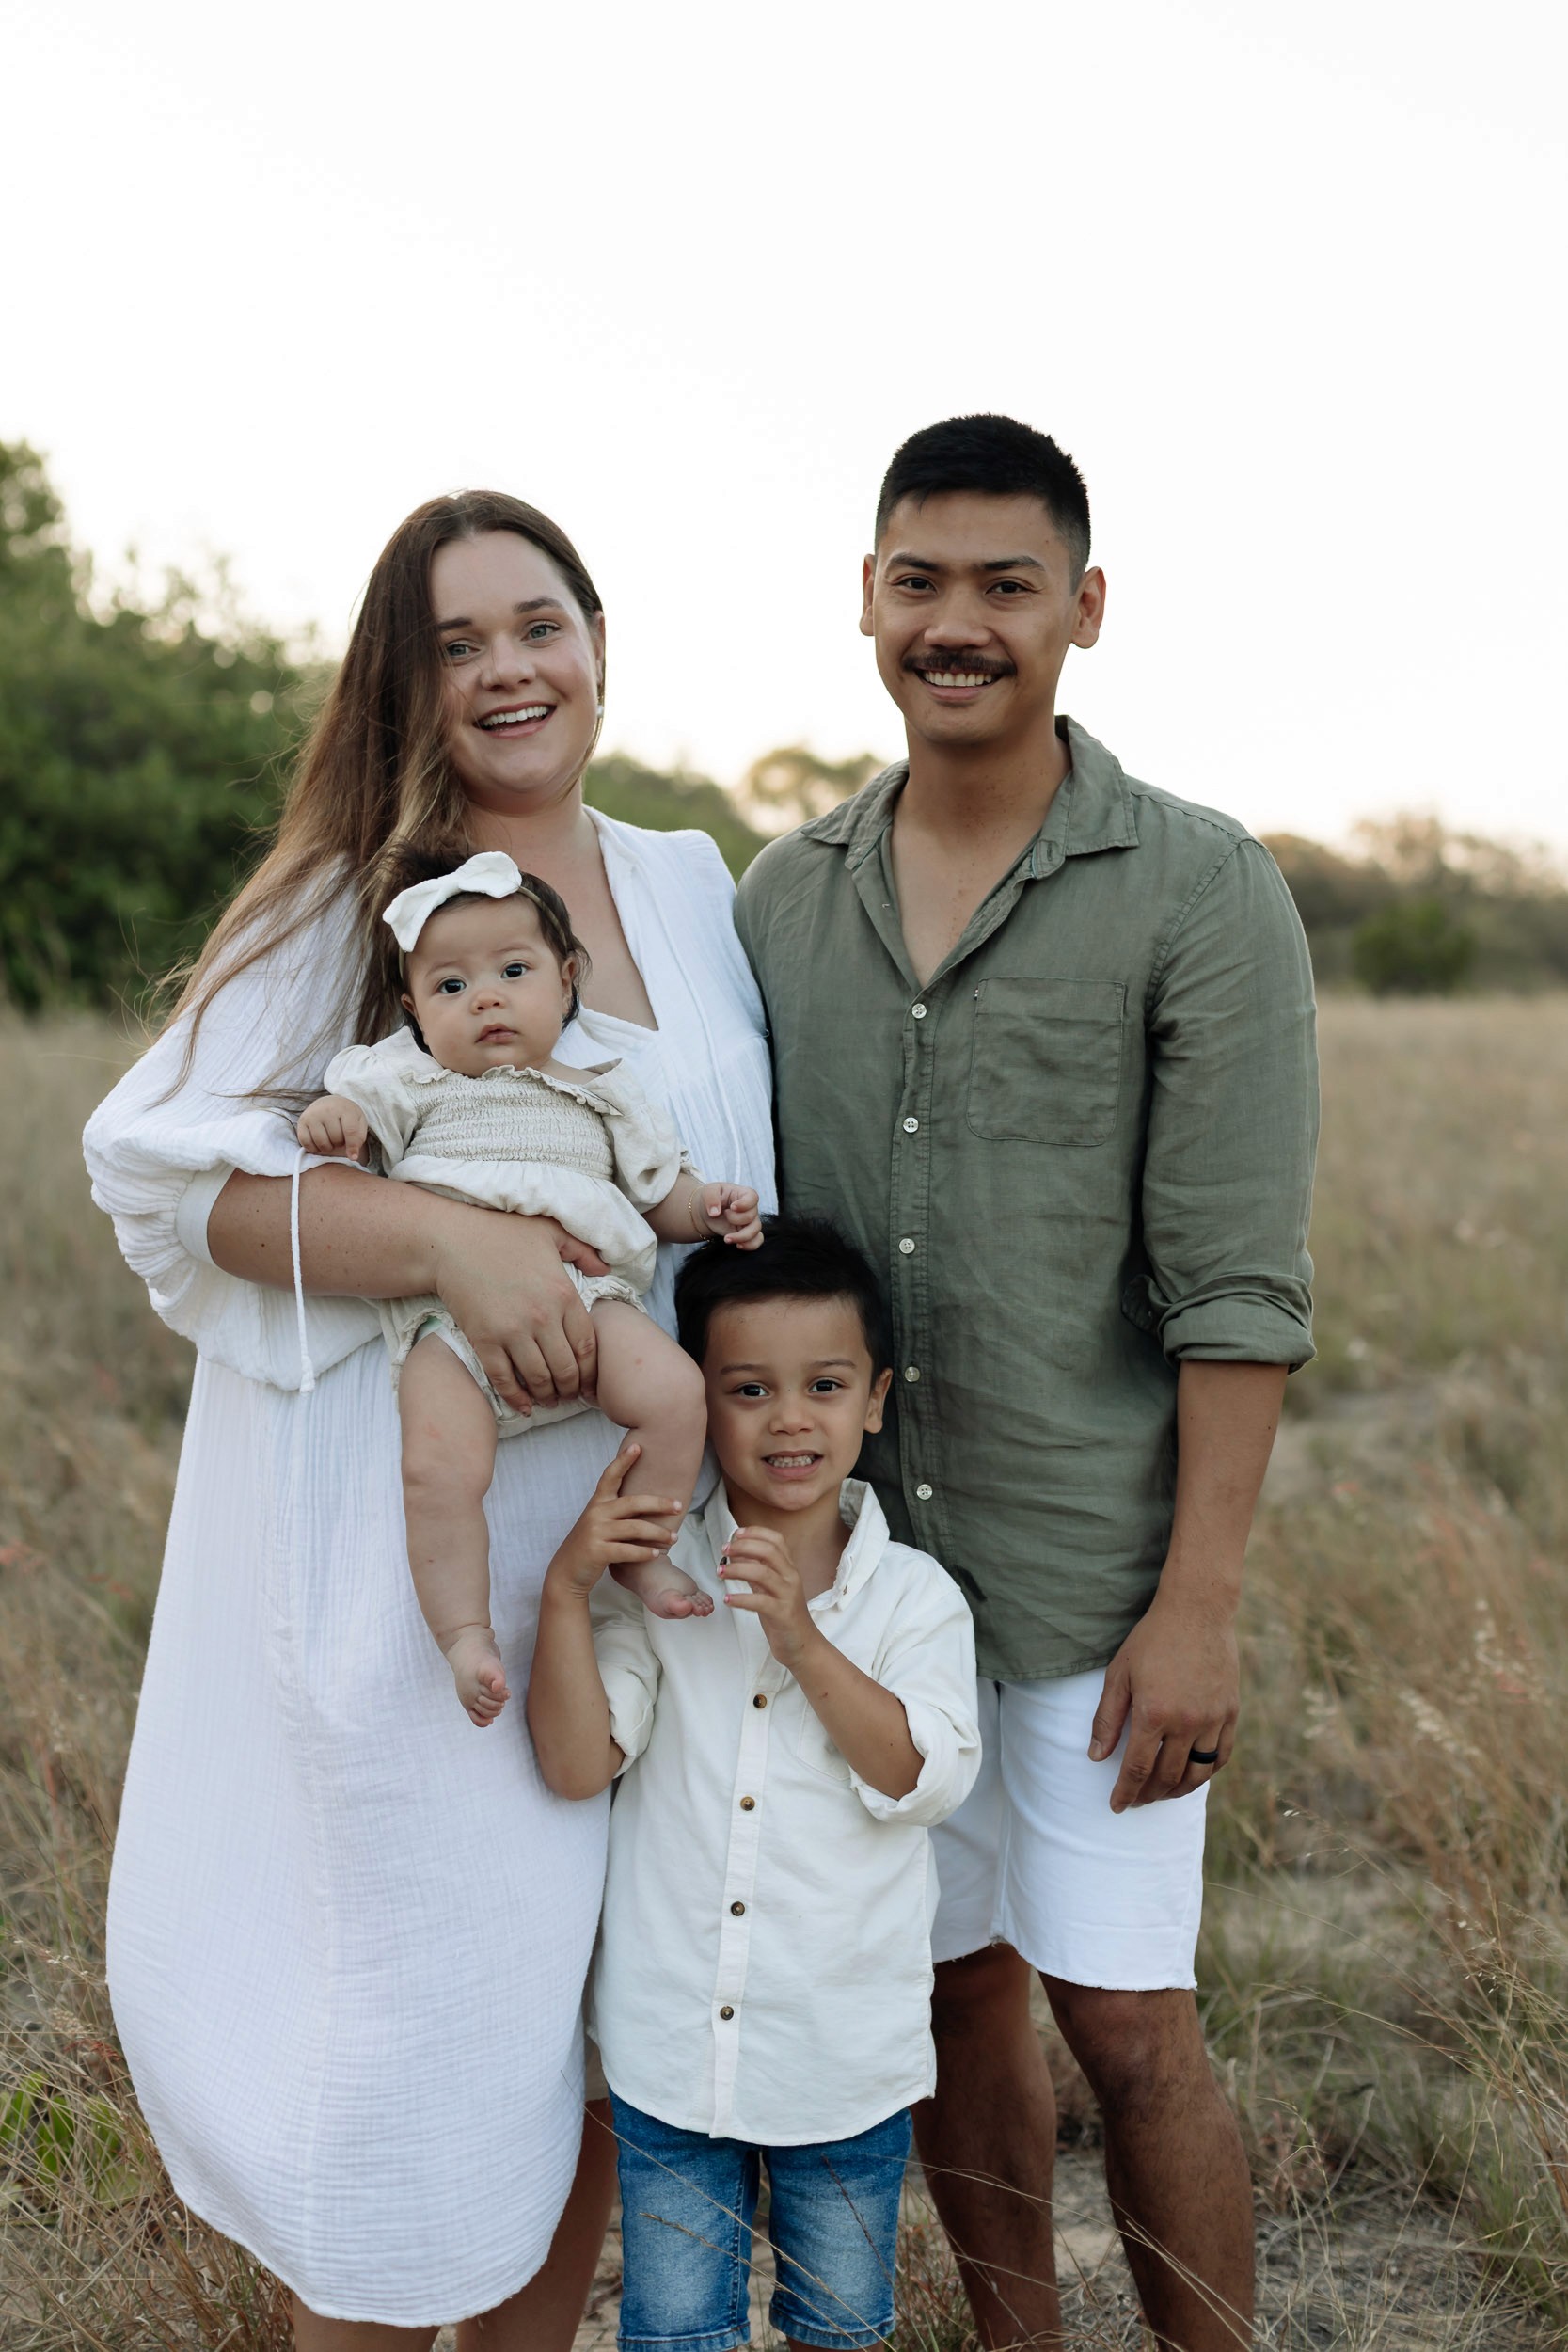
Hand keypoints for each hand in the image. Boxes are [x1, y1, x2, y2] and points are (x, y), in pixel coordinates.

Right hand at [297, 1095, 369, 1161]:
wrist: (330, 1103)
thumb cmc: (347, 1117)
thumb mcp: (359, 1123)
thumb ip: (358, 1139)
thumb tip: (352, 1157)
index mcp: (345, 1108)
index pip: (350, 1131)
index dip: (352, 1146)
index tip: (353, 1156)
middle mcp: (327, 1109)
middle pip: (336, 1138)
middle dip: (340, 1143)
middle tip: (340, 1138)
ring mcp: (313, 1115)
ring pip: (321, 1143)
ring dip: (328, 1148)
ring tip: (331, 1140)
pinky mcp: (302, 1121)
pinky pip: (306, 1142)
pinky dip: (313, 1148)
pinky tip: (319, 1144)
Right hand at [432, 1210, 605, 1413]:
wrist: (452, 1242)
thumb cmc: (503, 1233)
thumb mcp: (551, 1232)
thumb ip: (583, 1250)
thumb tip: (605, 1270)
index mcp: (564, 1294)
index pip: (587, 1346)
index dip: (591, 1370)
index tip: (590, 1381)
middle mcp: (542, 1318)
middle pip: (566, 1369)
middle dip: (572, 1389)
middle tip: (571, 1396)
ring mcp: (512, 1332)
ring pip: (539, 1379)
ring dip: (548, 1396)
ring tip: (550, 1401)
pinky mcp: (484, 1341)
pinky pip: (504, 1379)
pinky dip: (516, 1398)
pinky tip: (523, 1406)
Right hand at [548, 1444, 683, 1597]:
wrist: (567, 1572)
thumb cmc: (590, 1544)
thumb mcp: (598, 1522)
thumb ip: (616, 1510)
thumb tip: (648, 1501)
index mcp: (597, 1503)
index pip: (610, 1476)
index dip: (623, 1461)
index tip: (638, 1446)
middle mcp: (596, 1514)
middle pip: (632, 1502)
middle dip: (658, 1503)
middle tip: (678, 1506)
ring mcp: (596, 1532)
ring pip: (635, 1528)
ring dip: (658, 1533)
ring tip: (674, 1538)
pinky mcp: (597, 1552)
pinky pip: (627, 1550)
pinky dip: (644, 1553)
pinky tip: (656, 1554)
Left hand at [696, 1182, 762, 1249]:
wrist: (707, 1212)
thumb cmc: (711, 1198)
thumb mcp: (708, 1191)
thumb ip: (711, 1198)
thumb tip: (714, 1213)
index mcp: (743, 1194)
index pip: (752, 1197)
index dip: (744, 1204)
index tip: (732, 1207)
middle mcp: (750, 1208)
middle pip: (752, 1216)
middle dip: (736, 1219)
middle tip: (724, 1215)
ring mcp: (750, 1222)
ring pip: (756, 1231)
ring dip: (742, 1237)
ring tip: (726, 1239)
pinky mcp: (747, 1233)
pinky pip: (756, 1241)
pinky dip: (749, 1245)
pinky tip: (738, 1245)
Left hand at [718, 1526, 815, 1667]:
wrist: (802, 1644)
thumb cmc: (782, 1614)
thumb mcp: (769, 1588)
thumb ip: (755, 1570)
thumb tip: (736, 1553)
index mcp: (789, 1568)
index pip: (777, 1540)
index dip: (756, 1532)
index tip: (736, 1534)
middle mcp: (791, 1578)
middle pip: (769, 1551)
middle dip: (744, 1547)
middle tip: (724, 1549)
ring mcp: (788, 1595)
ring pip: (763, 1574)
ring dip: (737, 1570)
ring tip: (720, 1572)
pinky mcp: (782, 1614)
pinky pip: (760, 1602)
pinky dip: (741, 1598)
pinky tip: (728, 1600)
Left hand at [1089, 1589, 1238, 1811]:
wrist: (1196, 1612)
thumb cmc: (1152, 1639)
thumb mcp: (1119, 1674)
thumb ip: (1107, 1718)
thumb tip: (1096, 1757)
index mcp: (1154, 1713)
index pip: (1137, 1768)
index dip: (1125, 1792)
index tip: (1117, 1806)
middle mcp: (1186, 1722)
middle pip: (1167, 1776)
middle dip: (1148, 1795)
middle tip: (1136, 1800)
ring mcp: (1212, 1719)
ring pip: (1197, 1774)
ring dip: (1177, 1791)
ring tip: (1162, 1794)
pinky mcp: (1230, 1713)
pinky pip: (1220, 1756)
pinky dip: (1206, 1773)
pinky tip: (1192, 1775)